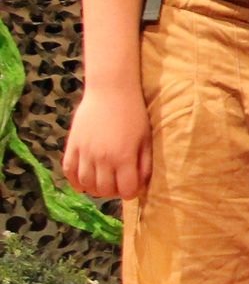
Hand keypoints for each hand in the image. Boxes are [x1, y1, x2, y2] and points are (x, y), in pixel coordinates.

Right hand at [63, 83, 149, 200]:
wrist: (110, 91)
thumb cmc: (134, 114)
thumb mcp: (146, 140)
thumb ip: (144, 165)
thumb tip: (141, 185)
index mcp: (123, 157)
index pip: (125, 191)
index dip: (131, 192)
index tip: (133, 186)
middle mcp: (102, 158)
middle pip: (104, 190)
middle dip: (113, 191)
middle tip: (118, 183)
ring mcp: (84, 152)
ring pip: (85, 184)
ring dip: (94, 189)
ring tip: (103, 182)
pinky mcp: (72, 145)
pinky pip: (68, 171)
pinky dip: (75, 181)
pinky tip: (84, 181)